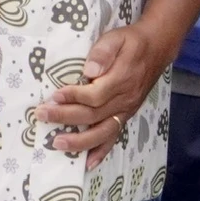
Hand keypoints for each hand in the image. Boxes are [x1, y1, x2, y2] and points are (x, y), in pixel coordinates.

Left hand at [41, 23, 174, 166]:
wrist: (157, 48)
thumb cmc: (132, 42)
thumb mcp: (117, 37)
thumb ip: (104, 51)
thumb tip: (90, 69)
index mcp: (123, 78)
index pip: (95, 94)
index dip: (73, 97)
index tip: (53, 95)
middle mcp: (126, 98)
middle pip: (94, 114)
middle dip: (65, 117)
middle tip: (42, 115)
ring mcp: (126, 109)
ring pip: (103, 130)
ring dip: (80, 141)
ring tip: (57, 143)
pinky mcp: (126, 115)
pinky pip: (114, 136)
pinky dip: (102, 151)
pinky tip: (87, 163)